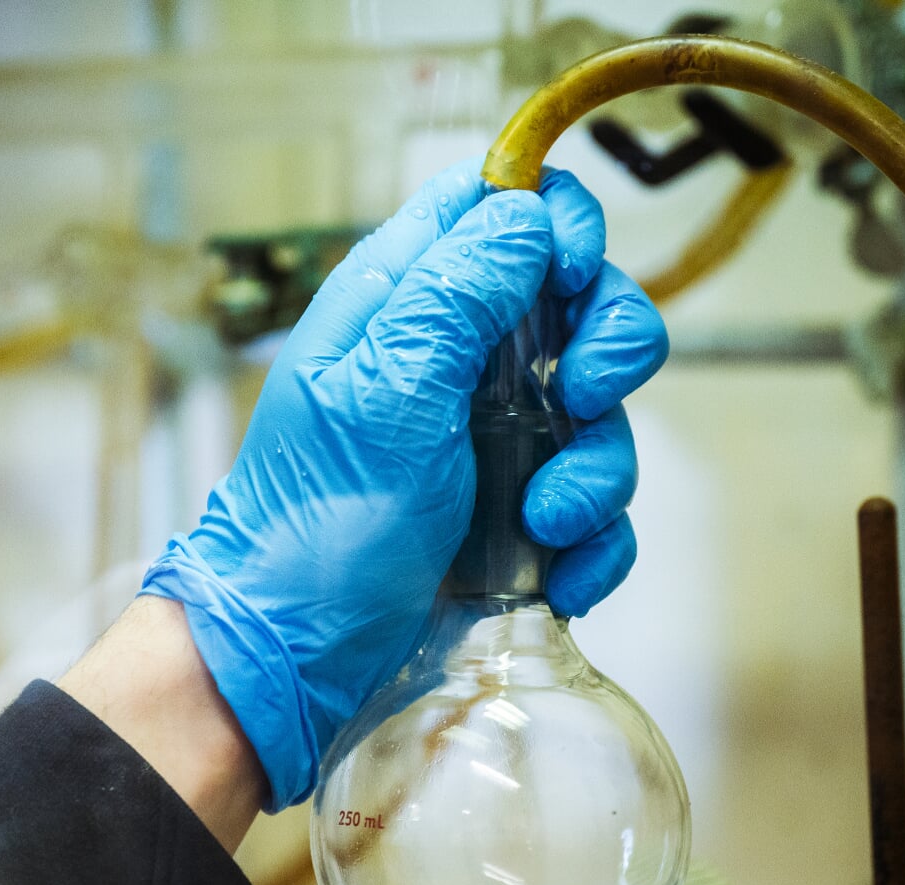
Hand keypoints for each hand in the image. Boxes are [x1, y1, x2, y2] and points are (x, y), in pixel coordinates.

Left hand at [141, 159, 666, 809]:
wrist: (297, 661)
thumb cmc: (318, 520)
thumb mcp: (384, 389)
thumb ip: (458, 291)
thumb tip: (528, 213)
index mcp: (408, 300)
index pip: (502, 202)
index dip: (560, 222)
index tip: (571, 278)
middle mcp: (457, 359)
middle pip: (584, 305)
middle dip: (607, 352)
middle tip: (581, 396)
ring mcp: (492, 442)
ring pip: (601, 417)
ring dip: (597, 471)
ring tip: (545, 524)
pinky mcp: (516, 520)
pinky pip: (597, 511)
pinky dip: (594, 545)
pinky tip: (560, 578)